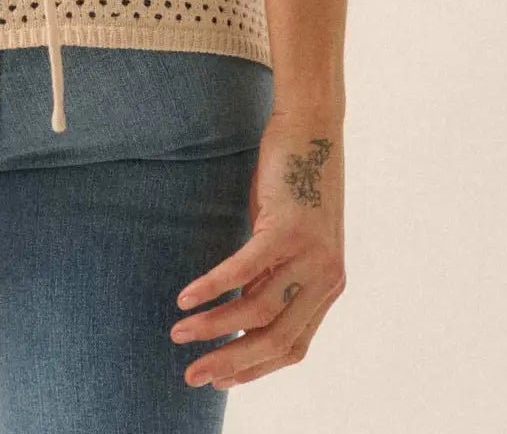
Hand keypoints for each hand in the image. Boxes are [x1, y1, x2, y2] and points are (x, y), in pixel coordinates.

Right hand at [169, 107, 346, 391]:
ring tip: (179, 334)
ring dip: (212, 327)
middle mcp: (325, 278)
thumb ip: (270, 277)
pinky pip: (243, 268)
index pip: (292, 348)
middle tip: (192, 377)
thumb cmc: (294, 181)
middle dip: (230, 363)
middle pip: (275, 340)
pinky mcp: (287, 228)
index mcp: (327, 287)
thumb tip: (238, 312)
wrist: (314, 127)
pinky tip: (186, 299)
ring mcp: (310, 254)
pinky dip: (212, 287)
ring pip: (256, 310)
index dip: (254, 369)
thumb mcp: (285, 239)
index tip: (219, 380)